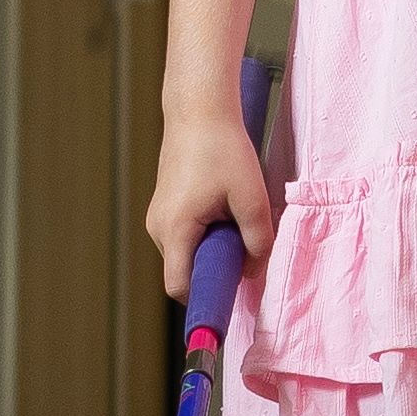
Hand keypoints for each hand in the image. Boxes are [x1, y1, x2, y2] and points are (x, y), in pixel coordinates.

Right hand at [147, 98, 271, 302]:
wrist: (199, 109)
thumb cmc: (223, 149)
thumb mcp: (251, 197)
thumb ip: (258, 240)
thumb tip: (255, 272)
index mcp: (175, 229)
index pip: (180, 286)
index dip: (203, 300)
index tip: (227, 305)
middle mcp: (158, 228)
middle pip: (186, 271)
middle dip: (215, 268)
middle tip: (244, 247)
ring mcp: (158, 217)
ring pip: (187, 252)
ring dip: (212, 248)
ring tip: (235, 219)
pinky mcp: (165, 207)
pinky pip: (185, 236)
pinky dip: (205, 233)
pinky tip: (224, 209)